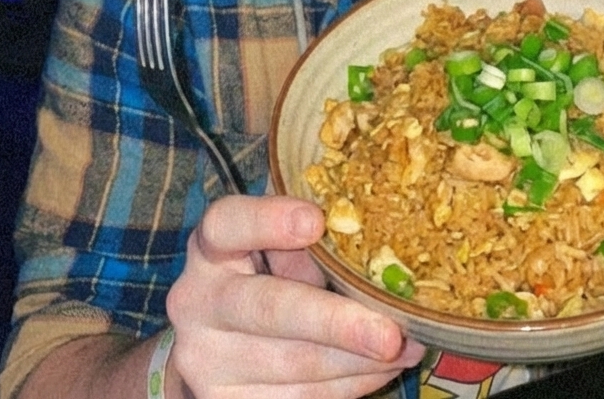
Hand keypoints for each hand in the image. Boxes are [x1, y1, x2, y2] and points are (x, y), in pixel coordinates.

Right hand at [165, 195, 425, 398]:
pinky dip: (351, 384)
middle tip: (391, 334)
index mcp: (211, 245)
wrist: (223, 339)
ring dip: (360, 361)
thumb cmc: (269, 269)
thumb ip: (313, 241)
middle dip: (336, 324)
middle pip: (269, 309)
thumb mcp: (282, 243)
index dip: (269, 220)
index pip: (226, 224)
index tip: (316, 221)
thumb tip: (376, 246)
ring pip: (294, 365)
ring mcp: (206, 359)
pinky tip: (382, 368)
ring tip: (407, 347)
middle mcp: (197, 301)